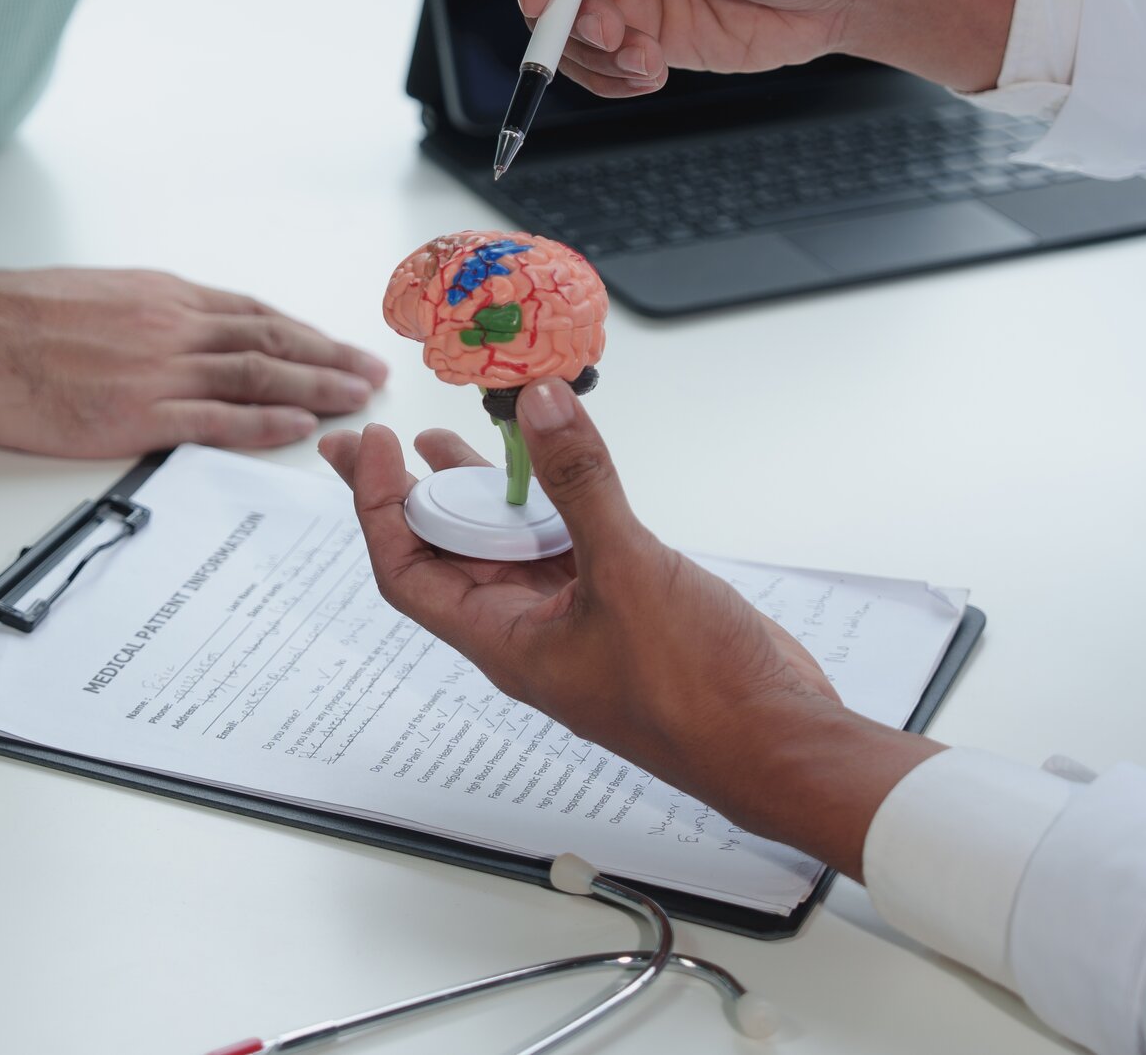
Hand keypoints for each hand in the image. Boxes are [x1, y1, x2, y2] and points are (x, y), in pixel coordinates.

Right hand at [0, 268, 389, 456]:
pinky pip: (215, 418)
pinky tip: (300, 427)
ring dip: (316, 388)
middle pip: (270, 342)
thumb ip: (142, 316)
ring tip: (358, 400)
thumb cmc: (6, 317)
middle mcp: (170, 325)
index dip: (304, 333)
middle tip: (373, 374)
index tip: (338, 346)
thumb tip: (172, 333)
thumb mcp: (90, 296)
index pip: (252, 314)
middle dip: (329, 358)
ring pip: (257, 376)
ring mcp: (155, 369)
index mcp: (160, 296)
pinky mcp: (132, 414)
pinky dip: (265, 422)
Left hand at [321, 378, 937, 877]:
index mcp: (504, 640)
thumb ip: (579, 482)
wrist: (775, 740)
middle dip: (411, 496)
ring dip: (480, 492)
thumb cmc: (696, 692)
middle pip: (447, 556)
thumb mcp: (627, 569)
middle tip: (375, 439)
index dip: (378, 508)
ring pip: (508, 547)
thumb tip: (539, 406)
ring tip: (446, 436)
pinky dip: (551, 500)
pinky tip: (550, 463)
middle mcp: (528, 631)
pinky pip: (566, 544)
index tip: (370, 448)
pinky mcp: (623, 605)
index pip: (408, 572)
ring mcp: (575, 619)